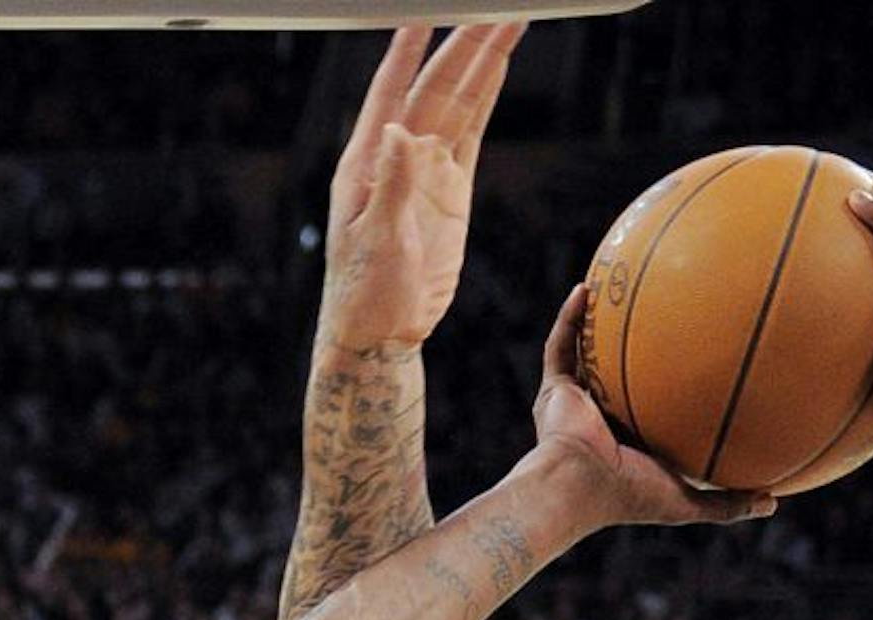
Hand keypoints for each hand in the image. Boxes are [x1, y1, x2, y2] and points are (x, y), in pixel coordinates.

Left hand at [321, 24, 521, 350]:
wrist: (381, 334)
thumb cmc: (364, 294)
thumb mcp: (376, 241)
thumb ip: (390, 184)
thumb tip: (397, 130)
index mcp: (366, 162)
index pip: (390, 91)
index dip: (408, 50)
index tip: (424, 11)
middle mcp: (395, 155)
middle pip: (436, 87)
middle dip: (464, 44)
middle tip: (496, 9)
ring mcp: (426, 169)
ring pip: (458, 102)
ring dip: (481, 62)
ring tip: (508, 20)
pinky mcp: (450, 189)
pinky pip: (471, 132)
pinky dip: (485, 98)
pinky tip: (497, 67)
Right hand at [525, 285, 776, 529]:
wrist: (577, 487)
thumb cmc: (628, 495)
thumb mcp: (687, 501)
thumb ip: (727, 504)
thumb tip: (774, 504)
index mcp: (628, 442)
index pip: (651, 411)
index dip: (669, 390)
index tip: (697, 364)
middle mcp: (600, 419)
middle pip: (620, 375)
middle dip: (633, 350)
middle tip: (664, 315)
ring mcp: (576, 403)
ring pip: (586, 355)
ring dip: (596, 325)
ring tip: (614, 291)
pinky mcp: (555, 391)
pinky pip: (561, 346)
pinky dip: (569, 318)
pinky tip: (585, 288)